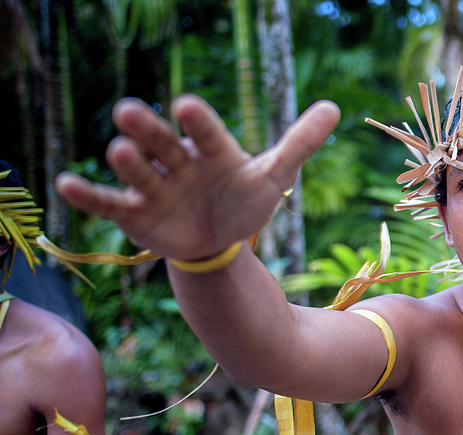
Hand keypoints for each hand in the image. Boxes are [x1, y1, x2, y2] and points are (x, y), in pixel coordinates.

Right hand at [56, 95, 339, 259]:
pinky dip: (89, 196)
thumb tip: (335, 108)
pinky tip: (66, 184)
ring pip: (137, 171)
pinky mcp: (135, 214)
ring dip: (126, 162)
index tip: (188, 107)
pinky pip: (110, 204)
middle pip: (161, 142)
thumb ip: (299, 142)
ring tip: (118, 151)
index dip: (199, 123)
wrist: (219, 239)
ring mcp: (154, 186)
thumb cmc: (244, 199)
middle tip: (131, 111)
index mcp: (211, 149)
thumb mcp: (274, 175)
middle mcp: (177, 161)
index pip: (207, 133)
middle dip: (148, 129)